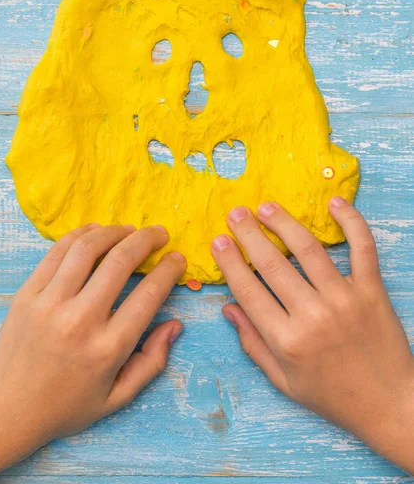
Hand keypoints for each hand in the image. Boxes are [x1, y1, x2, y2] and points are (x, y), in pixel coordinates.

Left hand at [0, 224, 184, 483]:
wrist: (7, 409)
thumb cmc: (67, 405)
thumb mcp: (118, 397)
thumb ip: (152, 362)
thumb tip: (175, 324)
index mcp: (108, 348)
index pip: (149, 294)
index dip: (168, 270)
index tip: (177, 258)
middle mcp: (80, 320)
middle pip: (120, 262)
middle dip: (147, 240)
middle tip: (160, 234)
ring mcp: (50, 303)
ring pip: (87, 249)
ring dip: (114, 231)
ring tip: (129, 230)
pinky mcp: (27, 294)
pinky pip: (56, 253)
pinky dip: (79, 235)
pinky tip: (95, 231)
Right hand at [212, 198, 413, 473]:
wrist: (389, 404)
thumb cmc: (333, 395)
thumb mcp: (284, 381)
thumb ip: (253, 344)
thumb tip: (228, 308)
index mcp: (287, 340)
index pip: (248, 291)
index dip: (230, 262)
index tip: (218, 240)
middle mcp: (314, 315)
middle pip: (273, 264)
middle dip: (249, 234)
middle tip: (236, 213)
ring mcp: (345, 299)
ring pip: (309, 249)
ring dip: (285, 223)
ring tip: (267, 207)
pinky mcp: (372, 290)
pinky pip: (362, 248)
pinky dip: (351, 222)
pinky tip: (334, 203)